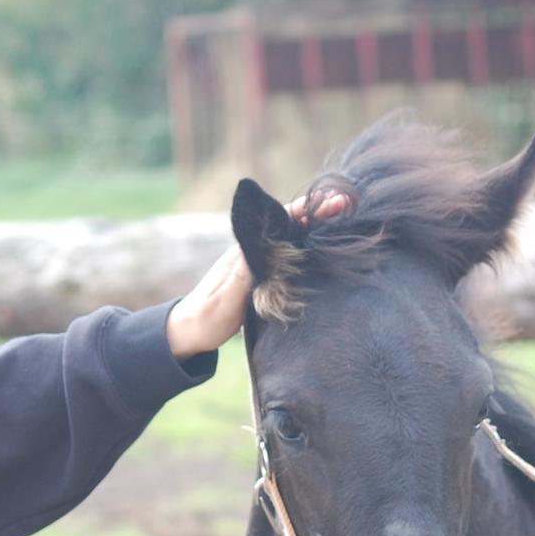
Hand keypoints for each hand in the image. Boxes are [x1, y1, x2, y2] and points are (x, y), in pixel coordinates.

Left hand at [165, 188, 348, 359]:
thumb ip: (240, 277)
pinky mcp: (261, 278)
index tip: (327, 204)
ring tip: (343, 221)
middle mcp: (251, 252)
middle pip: (287, 226)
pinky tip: (324, 250)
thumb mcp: (223, 301)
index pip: (276, 223)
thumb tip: (259, 252)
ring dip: (315, 230)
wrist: (189, 331)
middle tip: (345, 205)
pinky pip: (288, 258)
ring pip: (290, 240)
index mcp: (244, 253)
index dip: (302, 212)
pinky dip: (307, 249)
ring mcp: (257, 265)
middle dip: (316, 214)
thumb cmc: (205, 319)